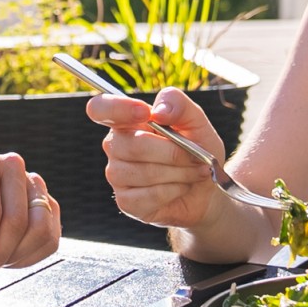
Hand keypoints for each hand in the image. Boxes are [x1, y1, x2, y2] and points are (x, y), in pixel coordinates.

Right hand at [88, 87, 231, 232]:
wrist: (207, 189)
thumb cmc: (198, 150)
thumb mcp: (196, 121)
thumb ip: (178, 105)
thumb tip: (158, 111)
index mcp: (127, 120)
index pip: (100, 109)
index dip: (118, 109)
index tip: (146, 113)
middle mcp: (115, 146)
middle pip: (134, 145)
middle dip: (173, 153)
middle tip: (196, 157)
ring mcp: (117, 175)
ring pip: (144, 172)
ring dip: (179, 173)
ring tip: (193, 172)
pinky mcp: (126, 201)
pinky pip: (149, 196)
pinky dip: (173, 191)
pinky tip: (180, 188)